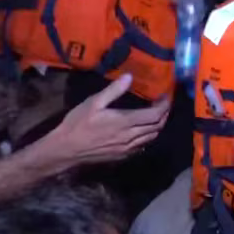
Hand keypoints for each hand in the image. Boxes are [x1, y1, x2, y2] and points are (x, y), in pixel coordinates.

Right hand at [38, 74, 170, 167]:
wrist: (66, 150)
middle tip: (164, 104)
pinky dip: (148, 136)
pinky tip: (144, 130)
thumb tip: (130, 77)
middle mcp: (131, 137)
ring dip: (158, 126)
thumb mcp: (93, 103)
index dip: (164, 105)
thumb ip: (113, 90)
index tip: (167, 96)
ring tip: (157, 115)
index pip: (154, 115)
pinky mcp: (122, 156)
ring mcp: (127, 149)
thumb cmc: (78, 124)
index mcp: (125, 122)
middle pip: (157, 127)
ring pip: (151, 138)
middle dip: (164, 115)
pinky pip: (142, 146)